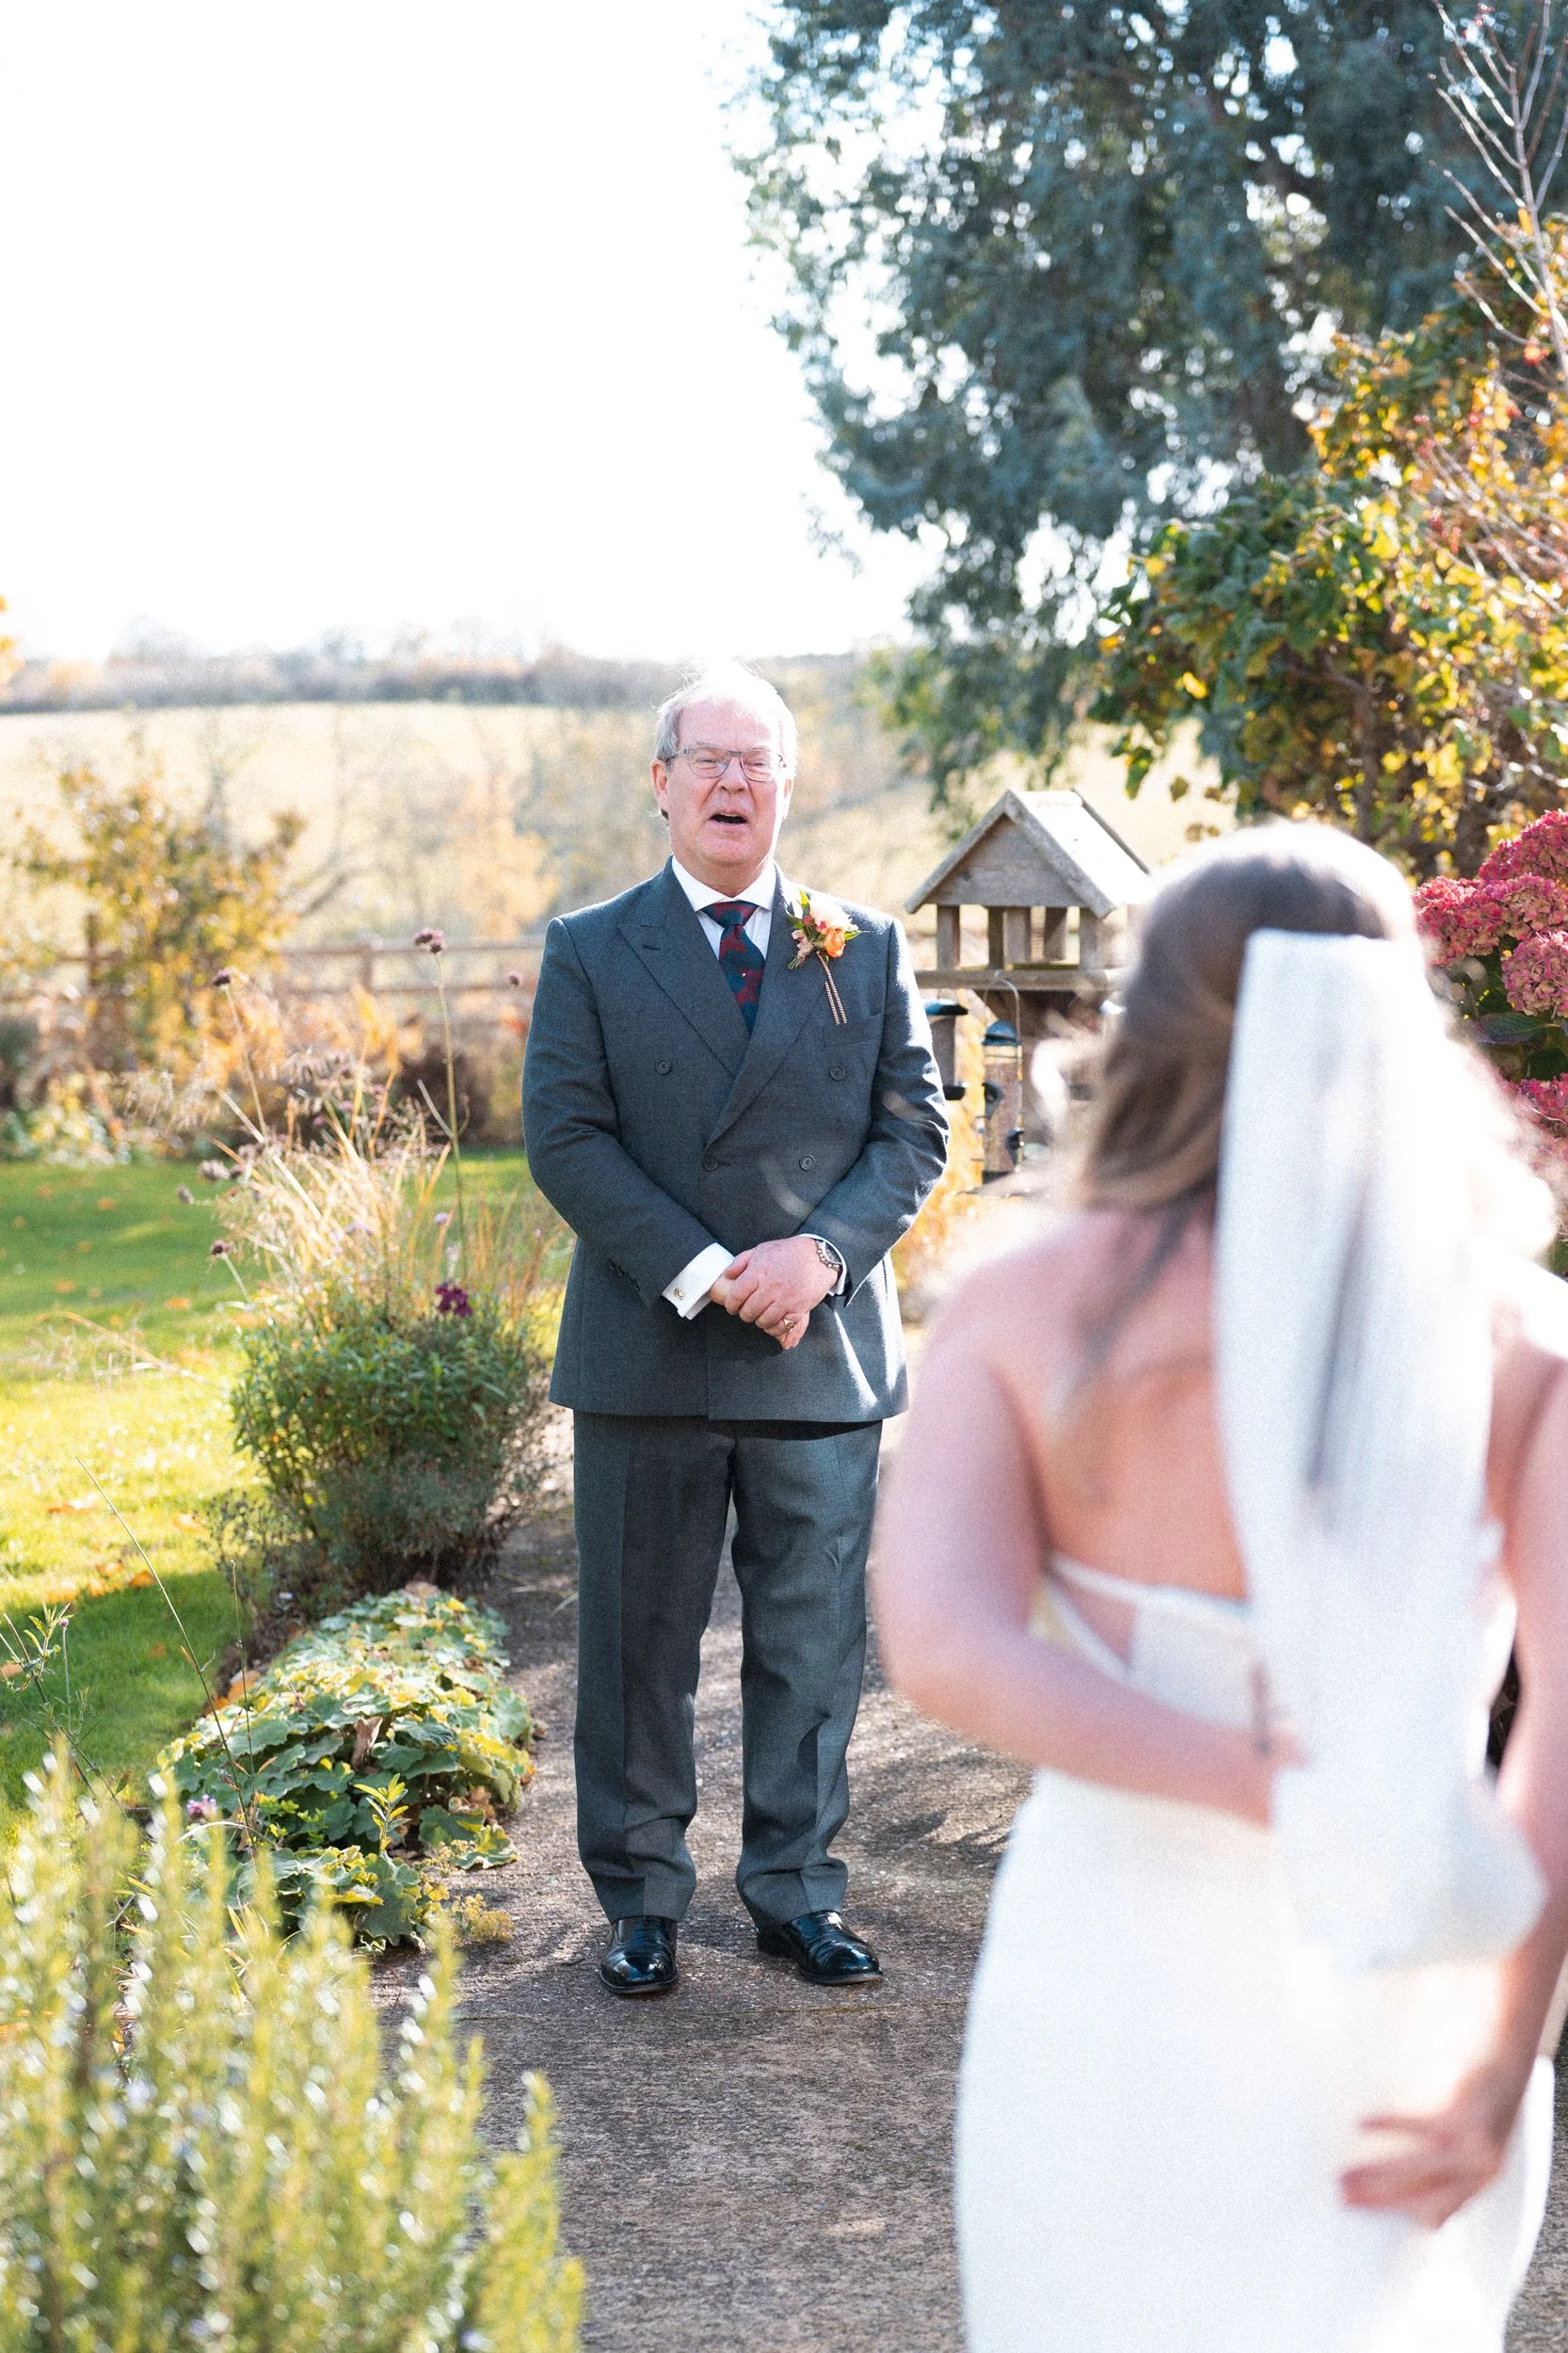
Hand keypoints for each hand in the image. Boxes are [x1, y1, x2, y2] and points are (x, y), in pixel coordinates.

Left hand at [718, 1237, 838, 1350]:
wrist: (817, 1257)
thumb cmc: (788, 1252)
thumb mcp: (761, 1250)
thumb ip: (741, 1262)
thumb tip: (726, 1275)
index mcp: (758, 1272)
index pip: (736, 1296)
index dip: (731, 1305)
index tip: (732, 1307)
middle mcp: (770, 1288)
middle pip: (748, 1311)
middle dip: (745, 1314)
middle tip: (747, 1312)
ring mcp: (785, 1300)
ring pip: (763, 1321)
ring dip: (759, 1321)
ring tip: (760, 1316)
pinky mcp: (798, 1309)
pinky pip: (782, 1326)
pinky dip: (774, 1328)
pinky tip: (773, 1322)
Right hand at [1339, 2064, 1522, 2228]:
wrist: (1506, 2061)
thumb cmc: (1480, 2101)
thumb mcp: (1471, 2141)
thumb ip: (1446, 2164)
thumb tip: (1393, 2176)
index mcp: (1479, 2182)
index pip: (1433, 2215)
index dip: (1396, 2214)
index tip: (1362, 2211)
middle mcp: (1479, 2171)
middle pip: (1420, 2195)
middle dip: (1378, 2199)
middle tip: (1342, 2197)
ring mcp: (1473, 2146)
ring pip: (1415, 2168)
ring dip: (1376, 2175)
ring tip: (1345, 2174)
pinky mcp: (1464, 2117)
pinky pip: (1418, 2126)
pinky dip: (1387, 2126)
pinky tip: (1361, 2123)